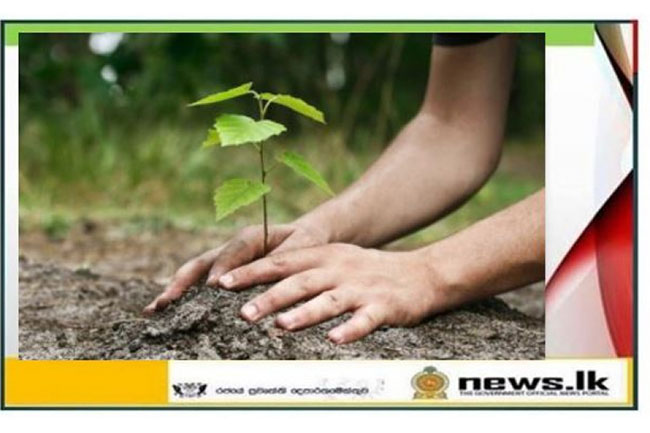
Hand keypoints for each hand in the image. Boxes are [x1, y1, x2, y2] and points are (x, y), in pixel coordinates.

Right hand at [143, 222, 328, 313]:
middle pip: (201, 263)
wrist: (304, 238)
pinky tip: (166, 315)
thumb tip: (269, 271)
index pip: (233, 252)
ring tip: (154, 310)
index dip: (223, 267)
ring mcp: (223, 262)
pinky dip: (183, 298)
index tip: (214, 286)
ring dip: (174, 291)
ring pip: (194, 274)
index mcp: (251, 237)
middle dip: (182, 282)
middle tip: (166, 302)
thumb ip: (286, 257)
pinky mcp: (222, 274)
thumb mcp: (303, 245)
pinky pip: (199, 285)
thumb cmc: (305, 243)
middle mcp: (230, 249)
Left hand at [218, 243, 456, 343]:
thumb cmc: (368, 270)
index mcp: (324, 256)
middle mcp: (339, 269)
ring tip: (281, 326)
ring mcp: (361, 288)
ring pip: (328, 300)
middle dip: (270, 297)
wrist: (420, 273)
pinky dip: (349, 330)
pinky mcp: (383, 306)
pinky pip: (364, 320)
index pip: (281, 262)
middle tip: (243, 313)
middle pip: (300, 282)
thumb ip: (303, 268)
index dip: (251, 271)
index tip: (223, 282)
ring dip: (304, 313)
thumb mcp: (336, 259)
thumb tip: (261, 283)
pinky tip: (334, 341)